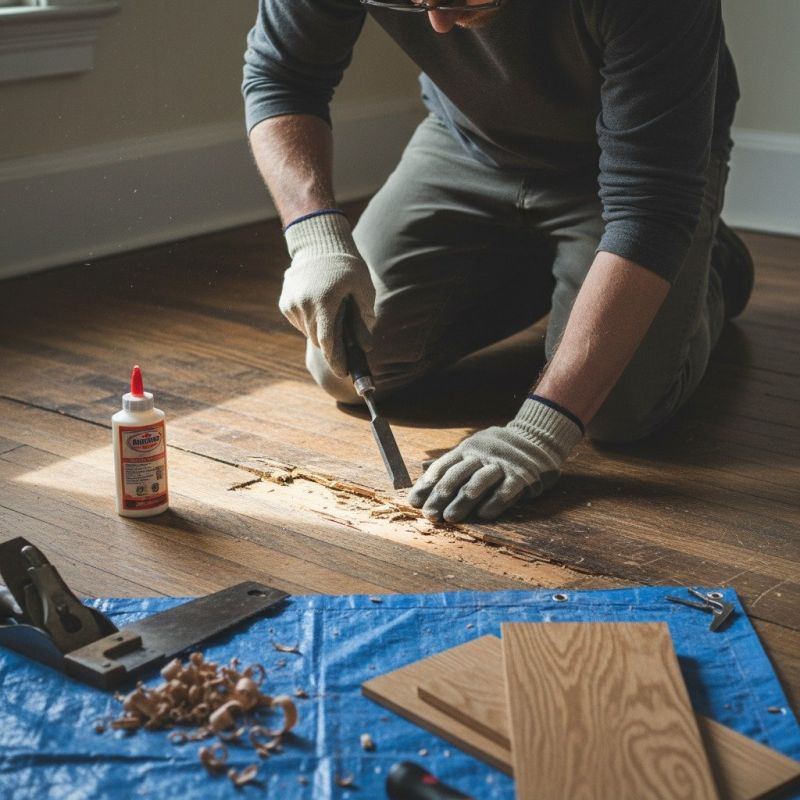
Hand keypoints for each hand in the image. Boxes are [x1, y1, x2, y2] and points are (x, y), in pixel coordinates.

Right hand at [281, 212, 375, 376]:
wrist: (319, 244)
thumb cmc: (347, 267)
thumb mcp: (363, 288)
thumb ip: (365, 317)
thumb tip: (365, 346)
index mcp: (325, 301)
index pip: (327, 340)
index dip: (336, 359)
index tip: (343, 372)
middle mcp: (304, 303)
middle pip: (318, 339)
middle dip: (332, 346)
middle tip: (344, 350)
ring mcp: (291, 303)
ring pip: (307, 332)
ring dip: (320, 332)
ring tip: (332, 316)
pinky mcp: (285, 302)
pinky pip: (299, 322)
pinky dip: (310, 322)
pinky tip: (319, 307)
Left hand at [408, 397, 582, 521]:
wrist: (538, 437)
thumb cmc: (498, 450)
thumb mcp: (473, 449)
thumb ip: (453, 464)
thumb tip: (424, 481)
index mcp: (467, 449)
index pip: (443, 466)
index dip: (427, 484)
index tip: (414, 501)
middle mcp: (482, 454)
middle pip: (457, 475)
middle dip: (441, 495)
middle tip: (430, 515)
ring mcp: (502, 464)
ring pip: (479, 481)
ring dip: (463, 501)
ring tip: (450, 517)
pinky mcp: (522, 475)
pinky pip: (506, 489)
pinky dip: (494, 502)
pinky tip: (483, 515)